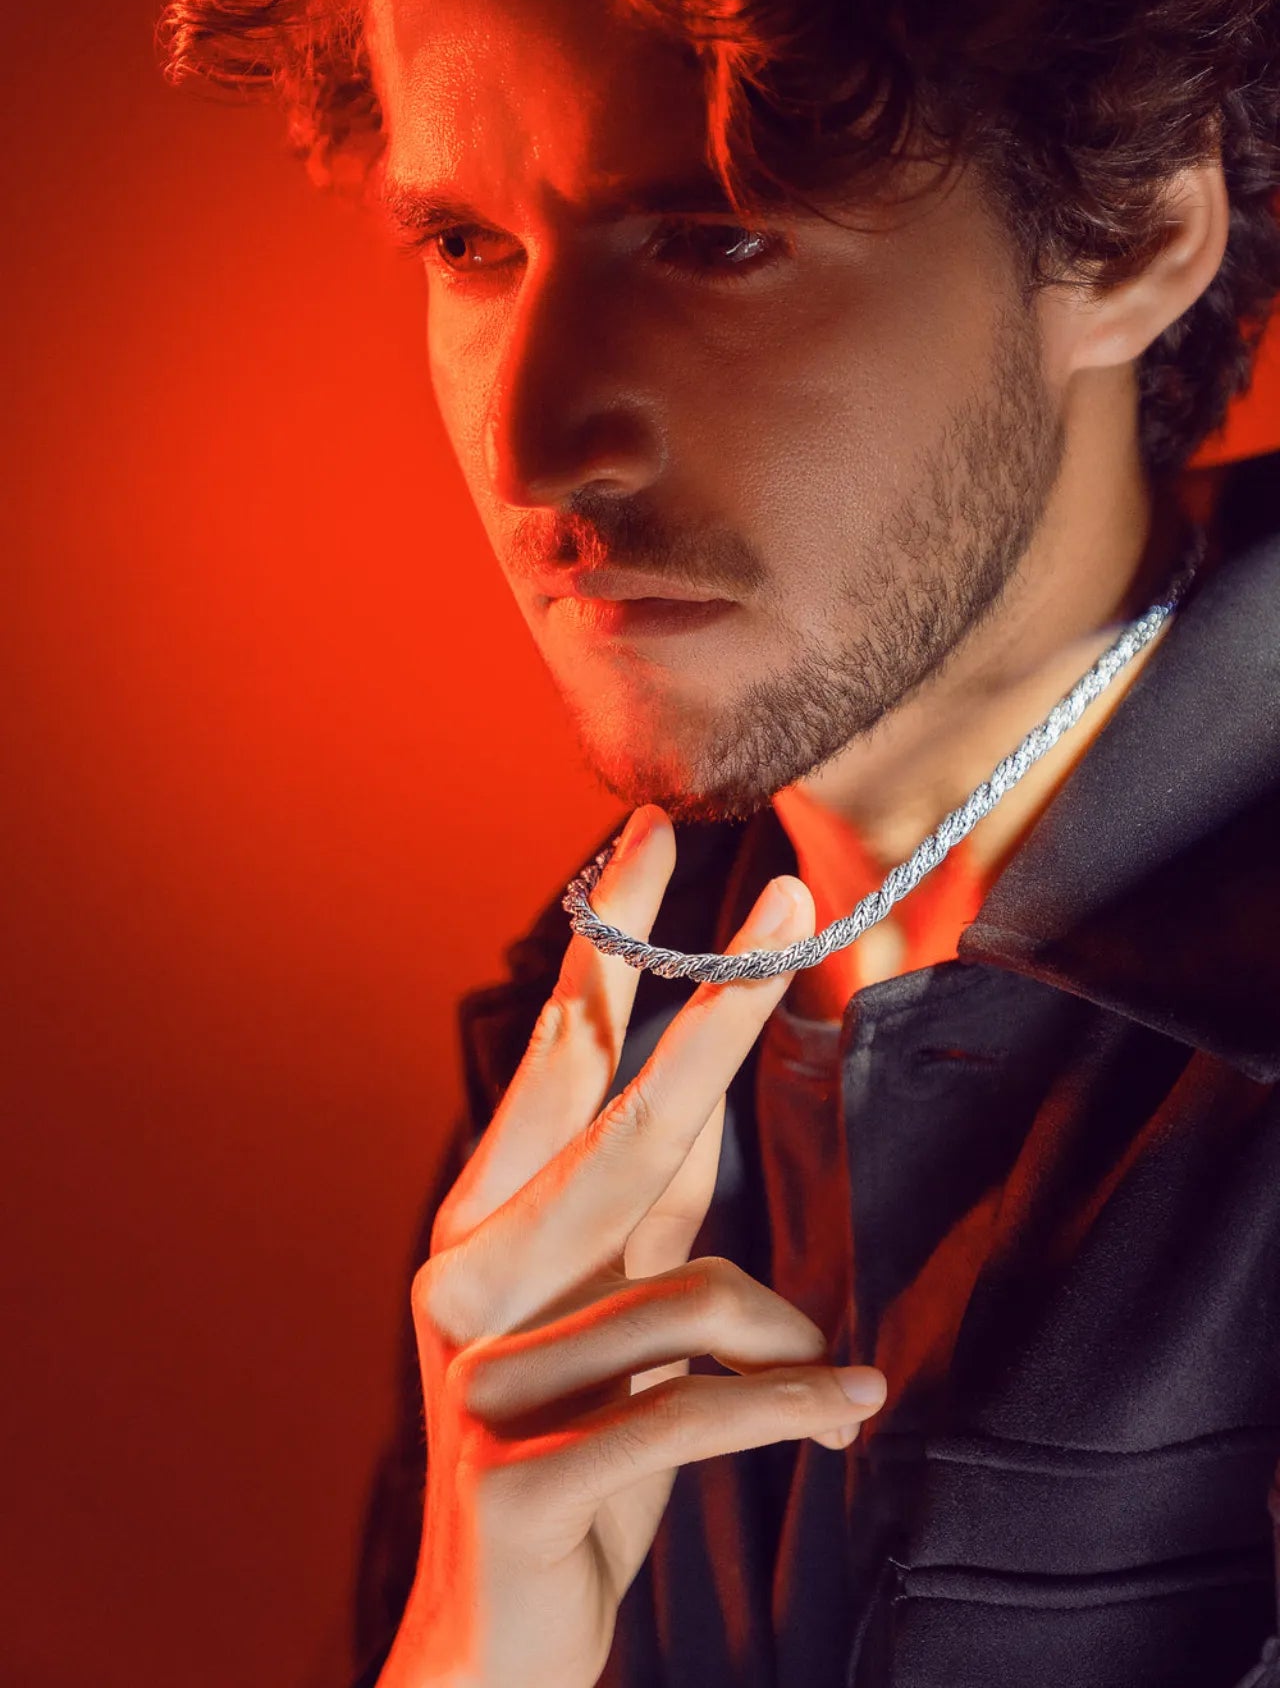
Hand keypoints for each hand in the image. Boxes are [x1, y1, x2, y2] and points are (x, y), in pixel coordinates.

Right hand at [378, 806, 886, 1687]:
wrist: (495, 1646)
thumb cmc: (575, 1464)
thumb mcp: (616, 1318)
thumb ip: (643, 1211)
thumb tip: (702, 1081)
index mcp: (486, 1225)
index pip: (557, 1059)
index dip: (609, 946)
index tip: (657, 836)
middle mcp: (467, 1278)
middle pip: (618, 1124)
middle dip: (714, 1009)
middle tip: (793, 899)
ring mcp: (482, 1378)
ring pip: (687, 1286)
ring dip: (783, 1342)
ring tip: (828, 1385)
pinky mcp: (523, 1480)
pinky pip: (693, 1410)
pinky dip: (794, 1408)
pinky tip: (859, 1410)